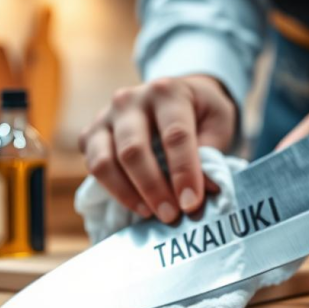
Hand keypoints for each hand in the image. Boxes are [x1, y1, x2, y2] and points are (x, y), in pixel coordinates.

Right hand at [79, 75, 236, 223]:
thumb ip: (212, 154)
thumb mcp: (218, 123)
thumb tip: (208, 189)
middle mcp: (130, 100)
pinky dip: (112, 191)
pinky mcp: (90, 134)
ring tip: (151, 213)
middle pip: (134, 150)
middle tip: (171, 215)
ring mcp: (105, 116)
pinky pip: (93, 167)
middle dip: (153, 188)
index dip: (184, 172)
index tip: (191, 203)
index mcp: (167, 92)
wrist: (172, 97)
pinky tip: (136, 203)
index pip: (175, 135)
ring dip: (127, 194)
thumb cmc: (199, 113)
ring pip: (104, 162)